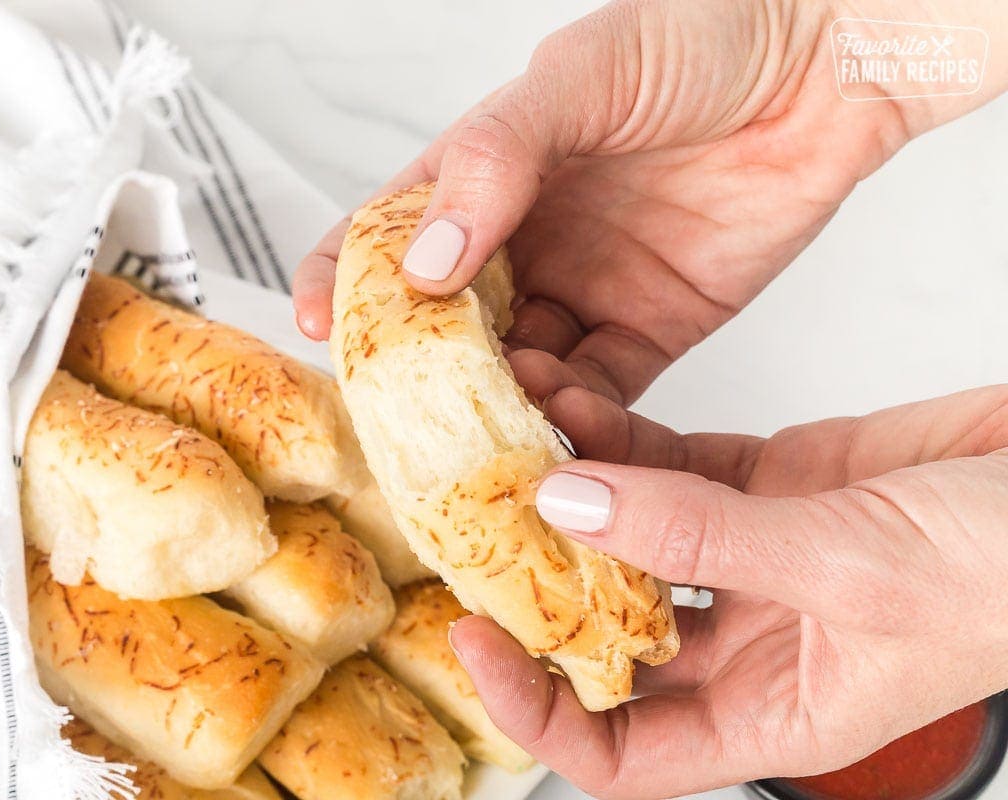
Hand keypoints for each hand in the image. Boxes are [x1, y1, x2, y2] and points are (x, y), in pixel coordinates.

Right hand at [293, 0, 1001, 406]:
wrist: (825, 65)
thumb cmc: (696, 41)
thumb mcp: (578, 79)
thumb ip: (494, 160)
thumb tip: (424, 258)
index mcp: (485, 176)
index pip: (390, 232)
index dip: (344, 278)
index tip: (319, 326)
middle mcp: (524, 241)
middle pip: (449, 325)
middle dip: (426, 375)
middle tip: (414, 415)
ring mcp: (583, 290)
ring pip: (519, 370)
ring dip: (503, 406)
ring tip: (500, 429)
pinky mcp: (649, 331)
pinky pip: (599, 392)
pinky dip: (579, 421)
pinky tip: (567, 432)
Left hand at [450, 383, 1007, 797]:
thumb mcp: (848, 568)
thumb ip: (704, 536)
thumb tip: (573, 504)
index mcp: (769, 712)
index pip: (620, 750)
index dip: (538, 711)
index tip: (479, 644)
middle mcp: (749, 641)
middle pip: (606, 633)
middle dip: (538, 581)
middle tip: (478, 522)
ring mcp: (751, 557)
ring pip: (628, 535)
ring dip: (570, 490)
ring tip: (518, 432)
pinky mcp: (766, 483)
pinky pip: (668, 464)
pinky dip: (618, 438)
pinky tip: (574, 403)